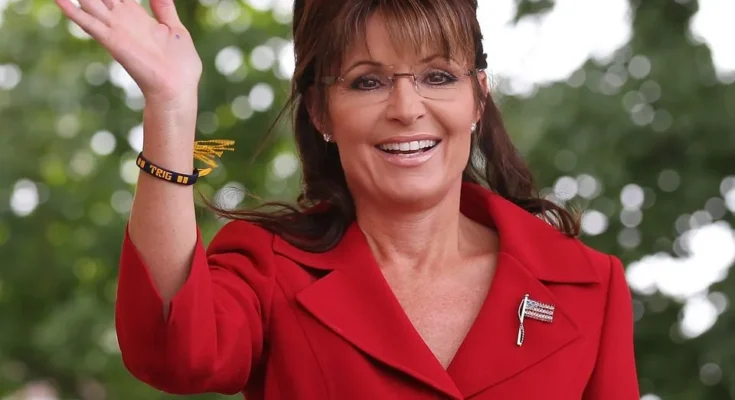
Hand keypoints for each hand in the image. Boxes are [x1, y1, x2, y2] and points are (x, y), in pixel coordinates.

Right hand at [56, 0, 201, 102]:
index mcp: (138, 17)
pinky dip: (72, 11)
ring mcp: (116, 30)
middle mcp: (123, 21)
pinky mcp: (112, 41)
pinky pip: (88, 23)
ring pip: (90, 4)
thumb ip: (164, 9)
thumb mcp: (175, 29)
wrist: (177, 87)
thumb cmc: (181, 64)